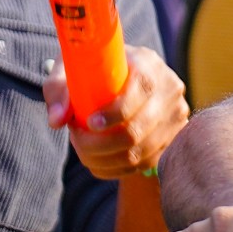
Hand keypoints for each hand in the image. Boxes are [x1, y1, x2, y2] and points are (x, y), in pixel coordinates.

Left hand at [57, 43, 187, 177]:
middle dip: (101, 144)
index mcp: (147, 62)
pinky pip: (145, 164)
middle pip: (140, 128)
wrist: (120, 78)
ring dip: (105, 159)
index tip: (89, 123)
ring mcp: (175, 116)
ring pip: (141, 152)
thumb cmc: (92, 71)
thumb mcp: (72, 69)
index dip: (116, 112)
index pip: (142, 89)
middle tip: (76, 140)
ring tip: (83, 150)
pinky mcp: (173, 138)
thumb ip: (59, 89)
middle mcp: (169, 88)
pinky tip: (98, 162)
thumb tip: (56, 121)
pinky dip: (117, 169)